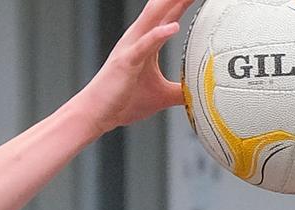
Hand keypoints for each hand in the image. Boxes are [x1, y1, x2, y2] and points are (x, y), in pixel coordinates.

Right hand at [74, 0, 192, 132]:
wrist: (94, 114)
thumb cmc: (120, 102)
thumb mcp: (160, 97)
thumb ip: (181, 91)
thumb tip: (201, 95)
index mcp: (146, 43)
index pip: (170, 14)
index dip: (184, 1)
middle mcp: (137, 39)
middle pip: (162, 8)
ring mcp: (130, 48)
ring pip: (153, 18)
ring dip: (170, 3)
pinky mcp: (126, 62)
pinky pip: (144, 45)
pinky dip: (158, 34)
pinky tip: (174, 27)